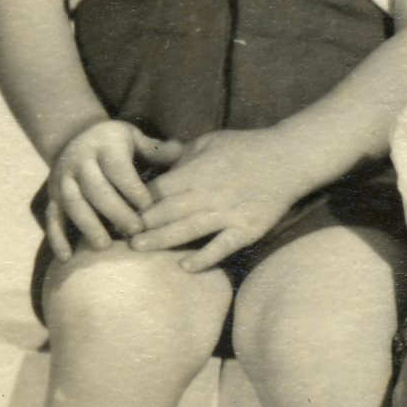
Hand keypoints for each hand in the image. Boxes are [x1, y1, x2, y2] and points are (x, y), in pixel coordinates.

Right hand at [45, 120, 183, 259]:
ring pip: (72, 204)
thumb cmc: (116, 143)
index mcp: (103, 145)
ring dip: (87, 225)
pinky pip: (51, 218)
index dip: (132, 188)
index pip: (117, 168)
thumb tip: (182, 151)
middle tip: (135, 231)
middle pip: (95, 188)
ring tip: (104, 246)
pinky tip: (67, 258)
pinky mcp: (51, 197)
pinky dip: (57, 238)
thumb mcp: (134, 138)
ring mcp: (62, 180)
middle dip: (115, 211)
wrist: (75, 138)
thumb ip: (156, 149)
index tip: (149, 207)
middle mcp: (79, 161)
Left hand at [130, 128, 305, 270]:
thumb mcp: (209, 141)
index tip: (117, 212)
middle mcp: (211, 193)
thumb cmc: (246, 147)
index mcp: (198, 170)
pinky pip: (223, 246)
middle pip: (168, 211)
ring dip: (161, 240)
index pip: (158, 189)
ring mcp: (230, 213)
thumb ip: (179, 153)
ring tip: (138, 248)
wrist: (290, 158)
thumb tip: (150, 155)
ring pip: (189, 230)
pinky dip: (205, 257)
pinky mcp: (248, 229)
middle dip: (141, 223)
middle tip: (117, 236)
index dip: (135, 201)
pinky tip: (185, 266)